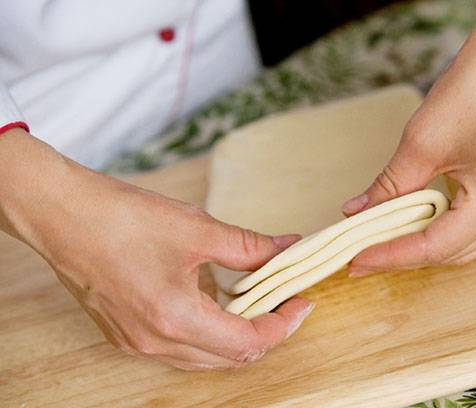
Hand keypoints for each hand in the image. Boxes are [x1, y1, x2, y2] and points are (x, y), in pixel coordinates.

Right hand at [0, 130, 312, 369]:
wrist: (63, 215)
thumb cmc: (122, 217)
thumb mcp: (197, 227)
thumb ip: (249, 246)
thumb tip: (286, 249)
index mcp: (176, 318)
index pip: (248, 342)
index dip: (283, 325)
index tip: (300, 302)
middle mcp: (156, 342)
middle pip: (230, 358)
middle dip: (265, 332)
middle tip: (283, 301)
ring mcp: (137, 343)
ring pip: (205, 358)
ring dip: (236, 336)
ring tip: (254, 301)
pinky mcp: (125, 335)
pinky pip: (179, 349)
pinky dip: (206, 333)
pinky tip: (214, 303)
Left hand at [342, 1, 475, 273]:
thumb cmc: (474, 89)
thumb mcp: (421, 142)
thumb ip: (389, 186)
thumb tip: (357, 214)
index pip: (433, 247)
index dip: (391, 256)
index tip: (356, 261)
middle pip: (450, 253)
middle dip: (404, 255)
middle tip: (363, 255)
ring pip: (463, 246)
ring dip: (422, 246)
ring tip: (383, 242)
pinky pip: (474, 228)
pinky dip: (441, 231)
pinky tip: (414, 224)